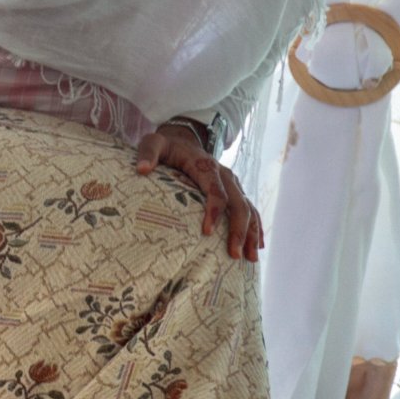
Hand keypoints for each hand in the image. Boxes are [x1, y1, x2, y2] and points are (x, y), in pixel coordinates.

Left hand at [136, 123, 261, 260]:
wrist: (184, 140)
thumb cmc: (166, 146)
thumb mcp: (153, 143)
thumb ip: (148, 153)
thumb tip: (142, 169)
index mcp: (206, 166)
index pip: (216, 191)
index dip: (213, 211)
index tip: (206, 232)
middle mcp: (225, 175)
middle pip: (238, 204)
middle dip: (238, 230)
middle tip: (234, 254)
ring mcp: (233, 183)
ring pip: (249, 209)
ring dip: (252, 233)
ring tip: (250, 258)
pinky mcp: (236, 190)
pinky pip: (250, 209)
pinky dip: (256, 227)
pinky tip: (257, 246)